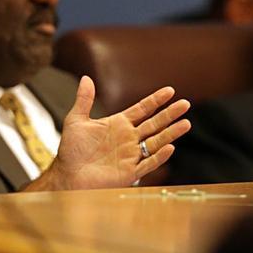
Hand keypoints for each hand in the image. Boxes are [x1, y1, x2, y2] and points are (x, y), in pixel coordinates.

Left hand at [31, 76, 190, 190]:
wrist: (67, 175)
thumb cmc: (71, 151)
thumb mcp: (76, 120)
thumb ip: (84, 100)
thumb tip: (86, 78)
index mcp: (119, 124)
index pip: (142, 109)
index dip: (156, 100)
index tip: (170, 91)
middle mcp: (128, 138)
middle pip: (154, 124)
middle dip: (169, 114)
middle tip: (185, 104)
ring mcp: (131, 155)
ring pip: (156, 142)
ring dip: (171, 133)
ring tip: (186, 123)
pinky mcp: (130, 172)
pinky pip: (148, 163)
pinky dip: (159, 156)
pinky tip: (169, 147)